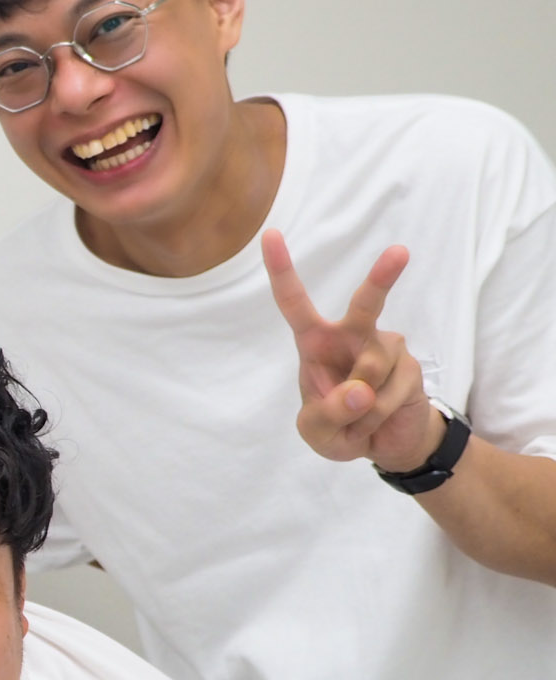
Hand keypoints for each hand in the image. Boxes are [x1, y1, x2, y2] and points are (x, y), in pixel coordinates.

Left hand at [262, 231, 440, 470]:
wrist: (384, 445)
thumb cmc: (339, 427)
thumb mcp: (317, 432)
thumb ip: (326, 415)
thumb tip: (360, 390)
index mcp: (315, 343)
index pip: (294, 303)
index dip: (281, 270)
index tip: (270, 234)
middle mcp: (351, 336)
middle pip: (366, 304)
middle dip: (382, 278)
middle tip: (400, 252)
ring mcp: (385, 348)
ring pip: (371, 370)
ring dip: (361, 407)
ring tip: (360, 416)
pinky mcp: (410, 366)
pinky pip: (391, 392)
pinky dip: (379, 415)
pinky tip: (380, 417)